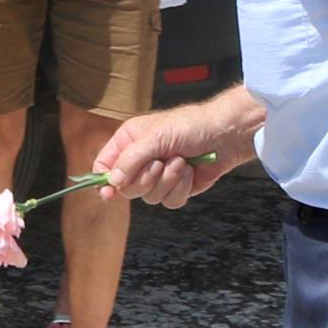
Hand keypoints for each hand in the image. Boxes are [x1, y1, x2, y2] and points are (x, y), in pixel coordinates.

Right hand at [99, 100, 246, 208]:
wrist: (224, 134)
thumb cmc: (190, 125)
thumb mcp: (155, 137)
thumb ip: (130, 159)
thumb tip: (113, 182)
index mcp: (129, 142)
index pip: (105, 165)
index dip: (104, 180)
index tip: (108, 193)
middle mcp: (141, 160)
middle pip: (127, 187)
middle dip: (146, 178)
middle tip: (159, 163)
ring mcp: (159, 176)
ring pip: (149, 197)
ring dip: (167, 181)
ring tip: (181, 162)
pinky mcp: (176, 188)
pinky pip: (169, 201)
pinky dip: (180, 188)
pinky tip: (189, 171)